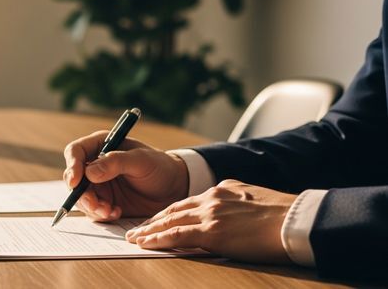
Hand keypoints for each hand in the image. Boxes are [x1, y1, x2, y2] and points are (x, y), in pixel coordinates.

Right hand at [63, 131, 188, 220]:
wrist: (174, 189)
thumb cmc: (160, 167)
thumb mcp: (142, 160)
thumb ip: (116, 162)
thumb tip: (90, 172)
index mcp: (101, 146)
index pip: (76, 152)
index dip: (72, 166)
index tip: (75, 181)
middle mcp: (95, 164)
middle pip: (73, 178)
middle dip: (81, 194)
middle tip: (95, 205)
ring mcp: (98, 185)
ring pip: (81, 197)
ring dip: (91, 206)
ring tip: (110, 211)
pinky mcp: (104, 201)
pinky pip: (92, 210)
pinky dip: (101, 214)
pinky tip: (116, 213)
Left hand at [125, 179, 295, 263]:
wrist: (300, 220)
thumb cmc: (287, 216)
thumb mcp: (256, 199)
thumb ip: (236, 202)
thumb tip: (229, 212)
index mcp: (224, 189)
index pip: (188, 201)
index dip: (169, 212)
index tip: (156, 220)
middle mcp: (213, 197)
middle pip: (173, 209)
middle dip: (153, 221)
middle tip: (136, 230)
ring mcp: (211, 213)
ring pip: (170, 221)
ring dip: (149, 231)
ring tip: (134, 239)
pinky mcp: (212, 231)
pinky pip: (177, 236)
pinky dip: (158, 240)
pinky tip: (146, 244)